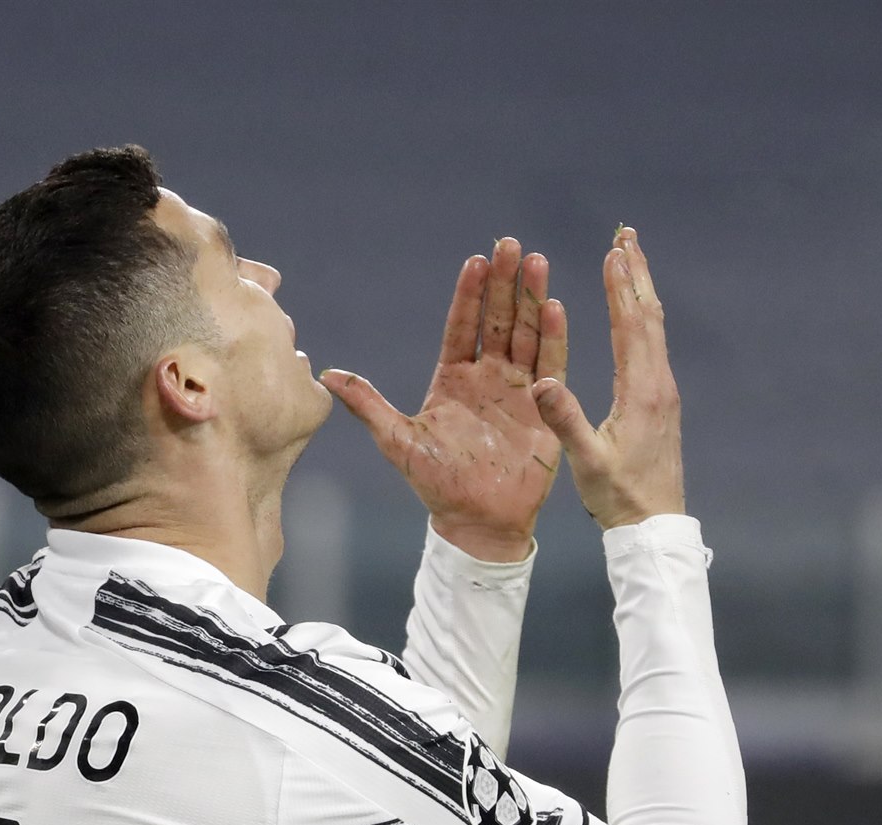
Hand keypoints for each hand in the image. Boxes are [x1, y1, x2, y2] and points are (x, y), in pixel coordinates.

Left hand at [322, 238, 566, 561]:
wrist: (476, 522)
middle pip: (498, 320)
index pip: (462, 326)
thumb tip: (326, 373)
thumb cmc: (435, 485)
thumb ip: (367, 404)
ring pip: (527, 334)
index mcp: (453, 379)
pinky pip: (550, 366)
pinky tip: (555, 307)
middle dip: (505, 283)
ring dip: (532, 299)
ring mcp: (517, 390)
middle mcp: (487, 377)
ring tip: (536, 262)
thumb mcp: (397, 441)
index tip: (476, 260)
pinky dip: (553, 337)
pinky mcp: (543, 409)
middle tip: (511, 245)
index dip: (469, 295)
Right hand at [531, 228, 685, 528]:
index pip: (632, 327)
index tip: (613, 251)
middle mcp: (658, 384)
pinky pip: (652, 345)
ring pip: (654, 328)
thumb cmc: (619, 497)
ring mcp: (663, 392)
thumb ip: (565, 421)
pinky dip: (641, 316)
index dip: (622, 287)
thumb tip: (541, 381)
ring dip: (641, 290)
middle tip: (627, 235)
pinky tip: (633, 311)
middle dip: (636, 273)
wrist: (654, 527)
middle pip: (649, 316)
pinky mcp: (660, 402)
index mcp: (641, 392)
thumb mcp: (587, 461)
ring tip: (629, 258)